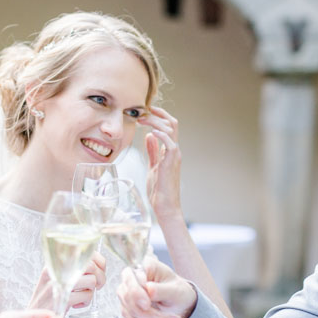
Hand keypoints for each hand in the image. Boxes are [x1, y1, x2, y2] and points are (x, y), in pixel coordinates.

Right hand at [28, 251, 106, 310]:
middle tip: (97, 287)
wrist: (35, 314)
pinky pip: (87, 295)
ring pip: (92, 280)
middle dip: (100, 278)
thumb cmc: (49, 296)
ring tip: (83, 296)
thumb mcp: (58, 276)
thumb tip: (99, 266)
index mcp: (57, 260)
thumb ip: (74, 268)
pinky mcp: (63, 297)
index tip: (99, 272)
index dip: (100, 263)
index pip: (87, 252)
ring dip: (92, 291)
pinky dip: (86, 302)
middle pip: (91, 266)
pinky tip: (77, 304)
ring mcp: (59, 282)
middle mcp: (57, 268)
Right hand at [117, 254, 195, 317]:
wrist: (179, 304)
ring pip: (128, 307)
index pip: (132, 277)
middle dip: (144, 311)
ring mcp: (128, 290)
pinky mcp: (127, 304)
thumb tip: (148, 289)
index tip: (147, 305)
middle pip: (127, 294)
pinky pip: (128, 316)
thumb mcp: (176, 291)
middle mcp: (133, 276)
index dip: (137, 292)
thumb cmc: (178, 293)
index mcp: (146, 265)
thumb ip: (161, 290)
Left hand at [139, 106, 182, 221]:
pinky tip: (151, 132)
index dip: (158, 116)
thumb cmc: (159, 189)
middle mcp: (174, 150)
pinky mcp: (172, 162)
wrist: (165, 206)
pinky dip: (161, 135)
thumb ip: (153, 151)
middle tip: (142, 111)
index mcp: (170, 150)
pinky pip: (170, 144)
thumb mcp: (153, 166)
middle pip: (172, 123)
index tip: (145, 111)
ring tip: (142, 119)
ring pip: (171, 129)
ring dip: (156, 121)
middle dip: (158, 114)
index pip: (168, 126)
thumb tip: (149, 137)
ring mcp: (174, 155)